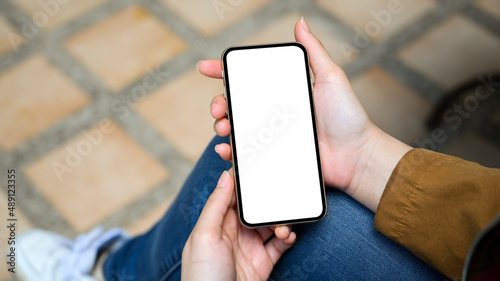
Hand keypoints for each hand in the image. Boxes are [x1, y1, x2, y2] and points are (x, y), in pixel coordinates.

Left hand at [181, 170, 295, 280]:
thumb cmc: (203, 276)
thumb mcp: (204, 236)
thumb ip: (216, 205)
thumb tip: (225, 175)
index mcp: (215, 222)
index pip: (232, 194)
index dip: (244, 180)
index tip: (259, 164)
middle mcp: (233, 232)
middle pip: (255, 208)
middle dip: (269, 200)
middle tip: (281, 193)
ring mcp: (249, 247)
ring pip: (270, 223)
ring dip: (280, 220)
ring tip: (283, 226)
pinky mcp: (263, 262)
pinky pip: (279, 244)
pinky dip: (288, 237)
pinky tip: (288, 237)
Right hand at [199, 18, 411, 211]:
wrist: (356, 155)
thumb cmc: (347, 116)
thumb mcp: (331, 77)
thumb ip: (314, 52)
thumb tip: (301, 22)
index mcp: (283, 92)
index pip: (248, 79)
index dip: (223, 71)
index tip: (205, 68)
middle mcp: (274, 112)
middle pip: (235, 104)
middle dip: (218, 102)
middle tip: (219, 107)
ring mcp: (272, 136)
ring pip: (236, 128)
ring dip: (221, 125)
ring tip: (224, 126)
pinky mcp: (273, 156)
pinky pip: (246, 154)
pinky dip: (230, 151)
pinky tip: (226, 149)